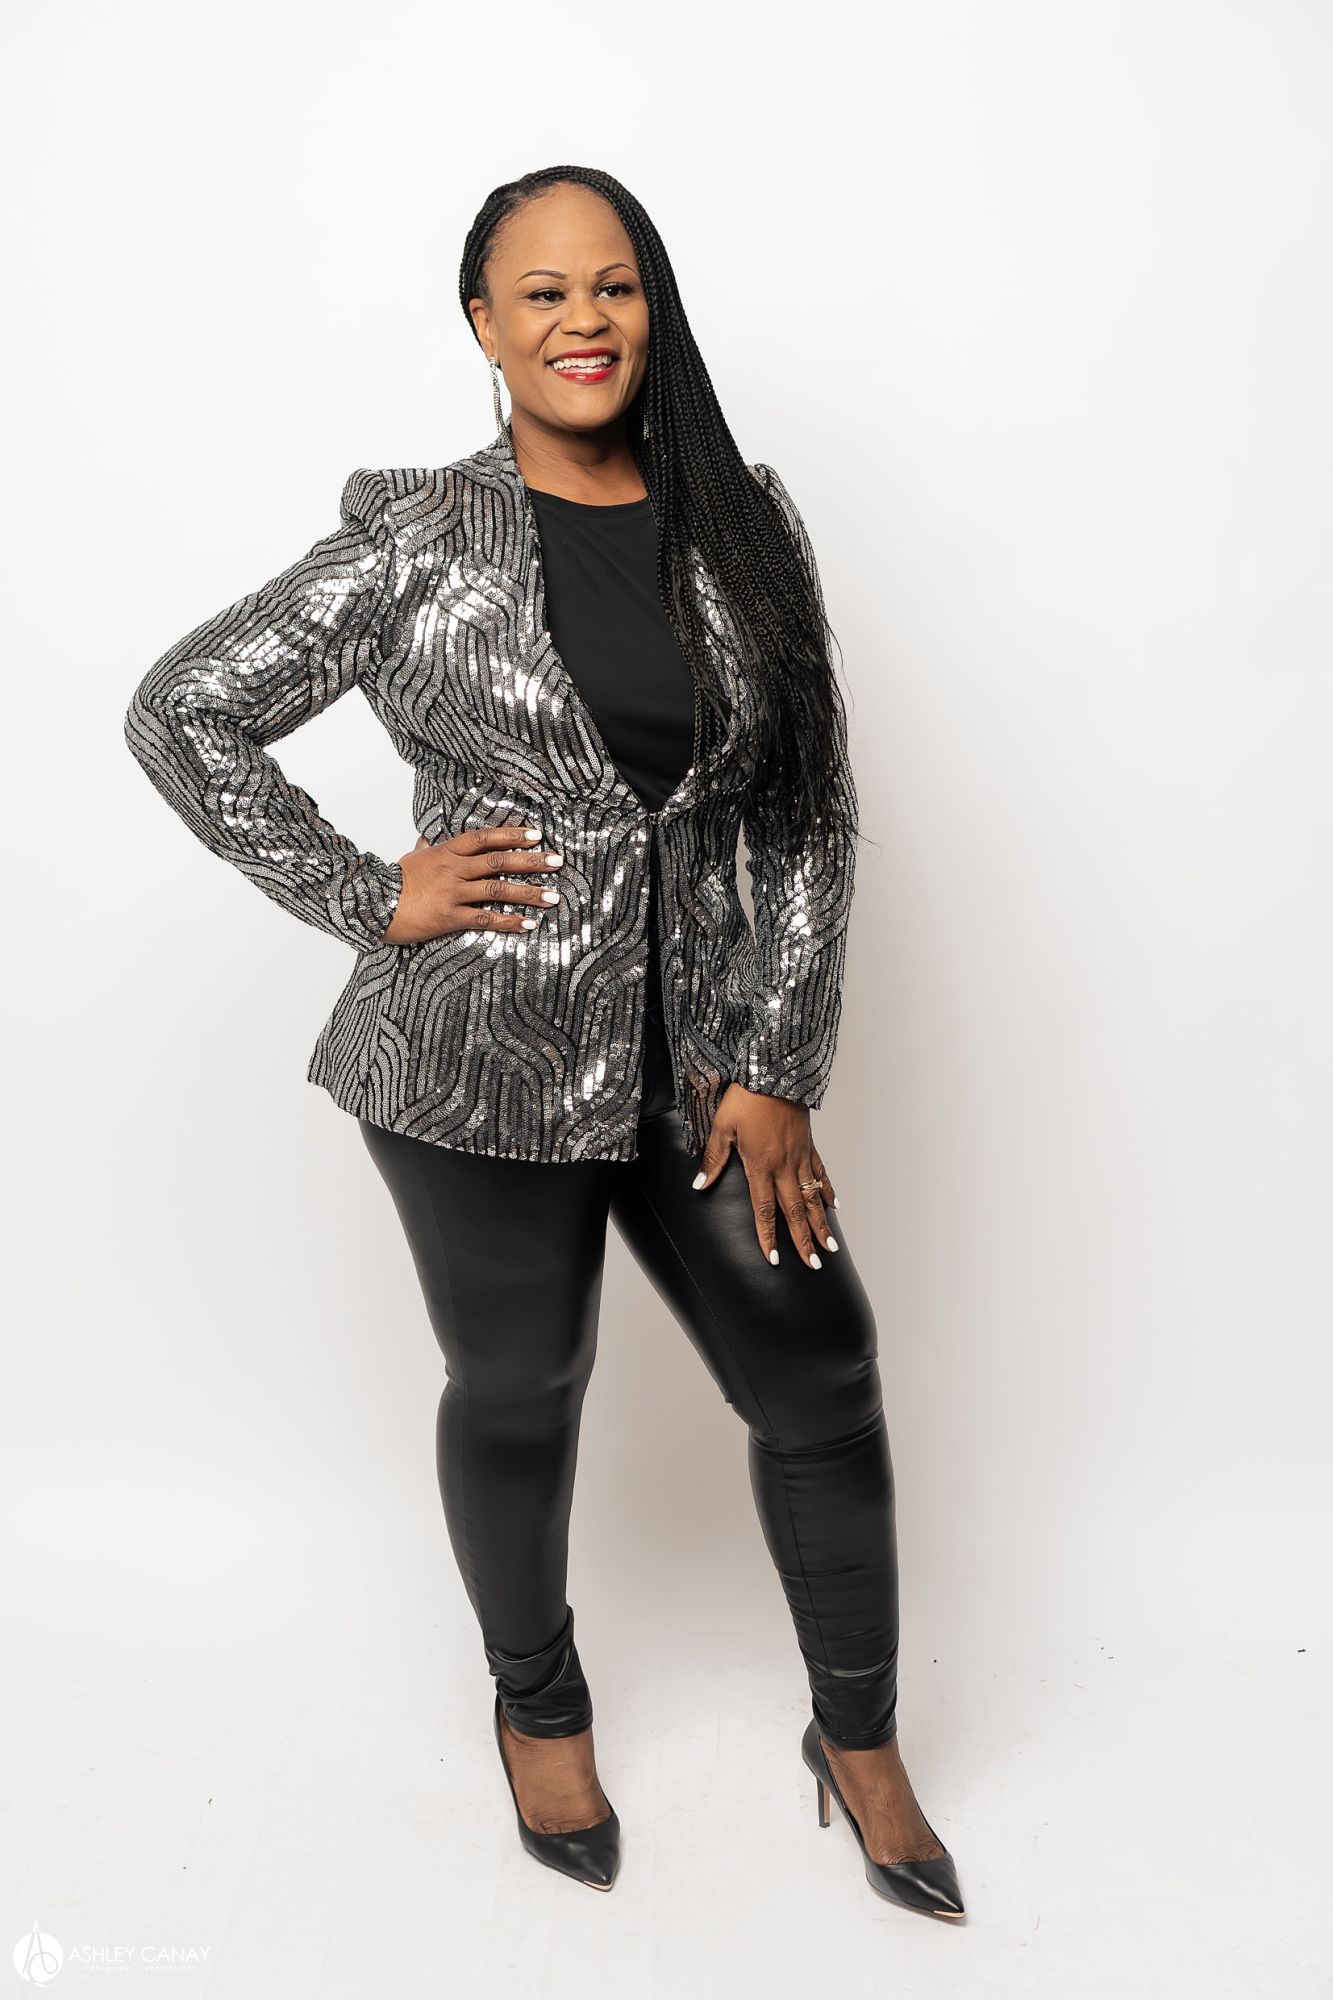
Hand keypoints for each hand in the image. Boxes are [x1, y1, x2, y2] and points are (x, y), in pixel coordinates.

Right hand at [382, 825, 564, 945]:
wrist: (369, 903)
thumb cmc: (390, 883)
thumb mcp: (409, 860)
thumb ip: (423, 849)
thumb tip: (424, 839)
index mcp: (445, 852)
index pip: (484, 838)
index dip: (512, 835)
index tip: (536, 835)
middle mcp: (453, 869)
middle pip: (499, 860)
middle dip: (532, 861)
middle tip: (558, 861)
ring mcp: (452, 892)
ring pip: (497, 889)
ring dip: (528, 893)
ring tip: (553, 897)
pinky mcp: (448, 917)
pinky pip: (485, 919)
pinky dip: (508, 922)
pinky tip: (527, 925)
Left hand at [691, 1084, 840, 1268]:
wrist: (774, 1071)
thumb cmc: (745, 1098)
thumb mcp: (722, 1127)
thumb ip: (713, 1159)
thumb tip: (698, 1185)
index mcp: (761, 1165)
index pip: (764, 1210)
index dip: (768, 1236)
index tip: (773, 1260)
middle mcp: (784, 1166)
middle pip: (795, 1211)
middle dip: (803, 1241)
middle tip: (814, 1266)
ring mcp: (800, 1156)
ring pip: (812, 1197)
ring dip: (821, 1224)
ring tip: (830, 1248)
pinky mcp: (809, 1145)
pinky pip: (821, 1173)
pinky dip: (827, 1190)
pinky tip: (834, 1206)